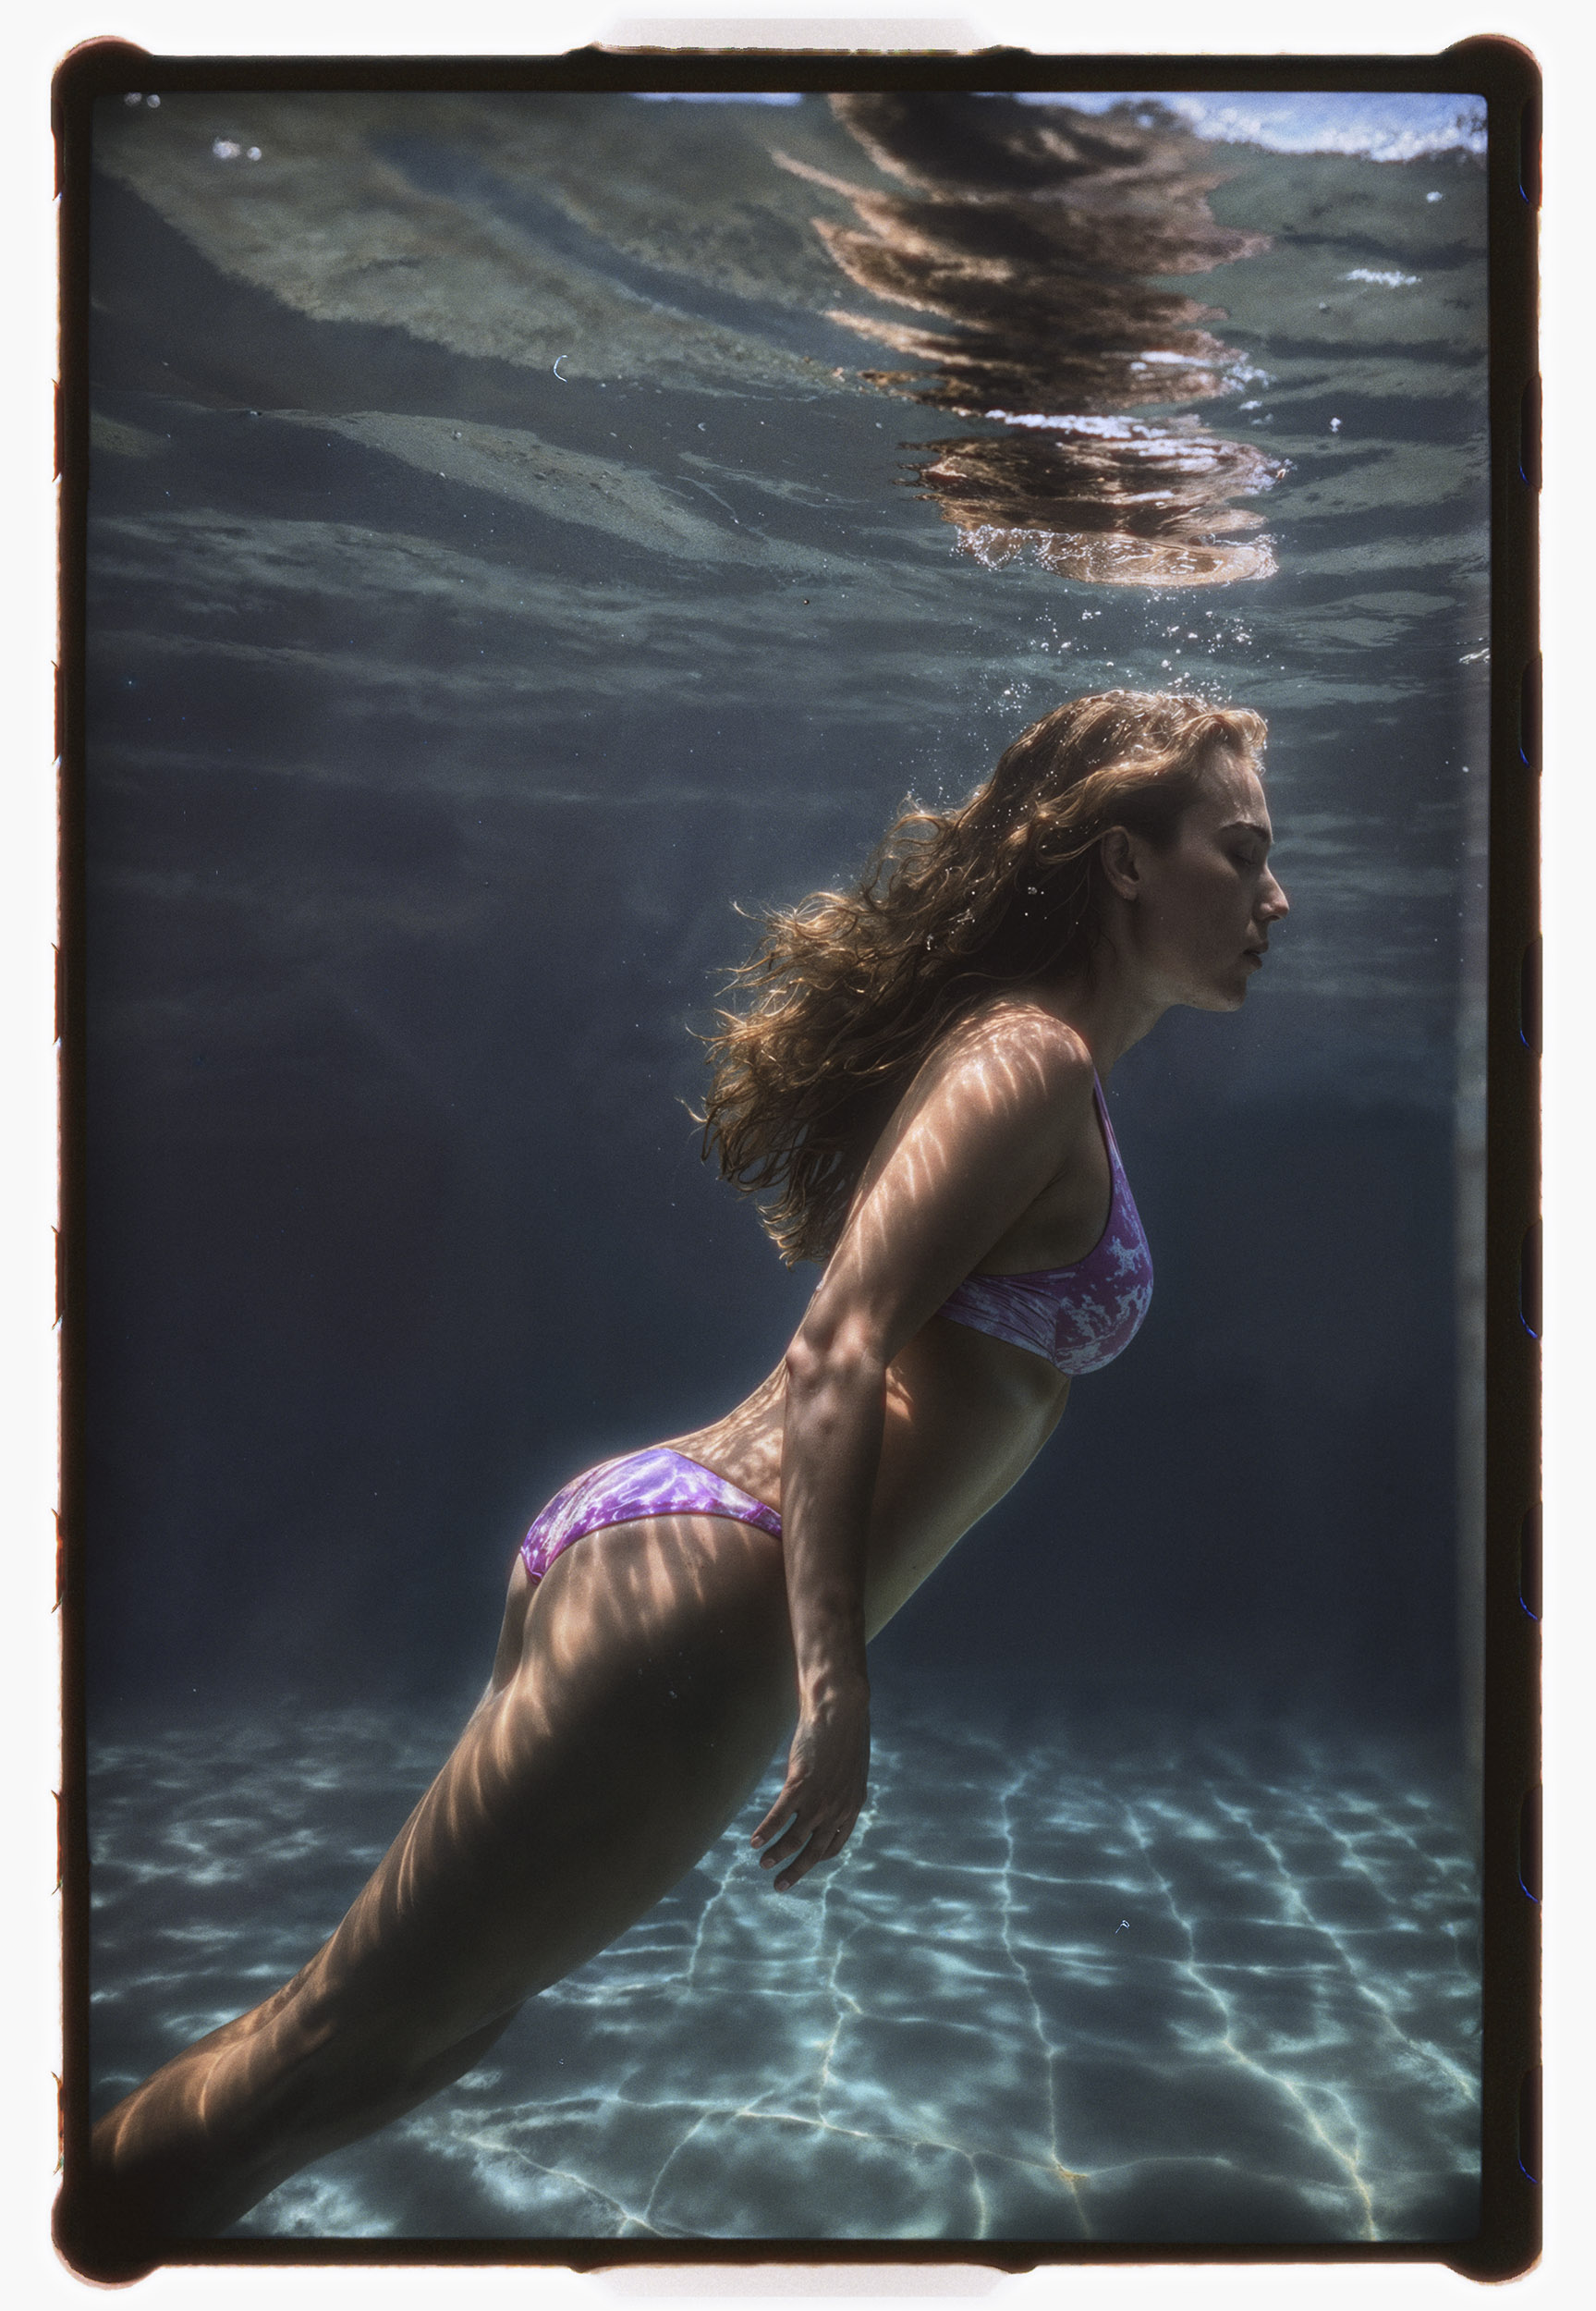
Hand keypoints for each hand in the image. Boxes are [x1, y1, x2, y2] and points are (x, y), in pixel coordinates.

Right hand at [751, 1686, 869, 1891]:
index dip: (817, 1856)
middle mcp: (838, 1809)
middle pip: (814, 1851)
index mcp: (852, 1806)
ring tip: (763, 1865)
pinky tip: (754, 1842)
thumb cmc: (843, 1730)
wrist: (841, 1709)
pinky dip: (766, 1832)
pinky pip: (780, 1817)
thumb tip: (827, 1785)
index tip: (803, 1861)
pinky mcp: (801, 1785)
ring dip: (777, 1855)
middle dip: (796, 1871)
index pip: (834, 1844)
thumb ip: (840, 1783)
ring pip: (795, 1839)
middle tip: (780, 1886)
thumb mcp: (849, 1765)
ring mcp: (820, 1799)